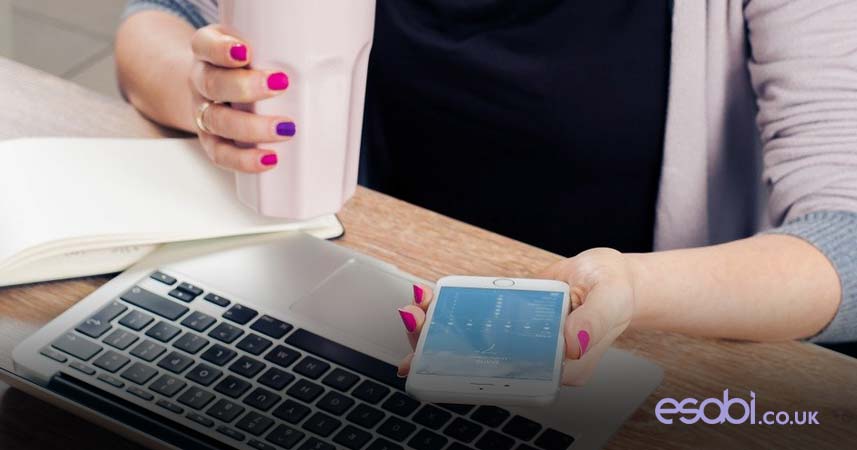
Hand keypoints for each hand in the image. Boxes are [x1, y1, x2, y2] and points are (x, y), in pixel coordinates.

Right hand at [189, 25, 294, 171]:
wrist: (215, 87)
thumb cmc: (244, 65)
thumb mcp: (254, 45)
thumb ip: (273, 47)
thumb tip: (319, 55)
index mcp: (207, 51)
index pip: (205, 45)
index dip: (221, 49)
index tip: (245, 52)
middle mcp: (201, 81)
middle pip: (213, 84)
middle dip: (246, 87)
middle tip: (280, 85)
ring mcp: (203, 112)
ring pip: (217, 121)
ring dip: (252, 127)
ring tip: (284, 129)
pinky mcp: (211, 141)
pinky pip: (221, 153)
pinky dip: (244, 159)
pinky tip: (269, 159)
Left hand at [396, 248, 636, 385]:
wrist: (611, 277)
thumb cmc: (614, 293)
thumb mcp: (609, 302)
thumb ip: (592, 323)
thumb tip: (571, 341)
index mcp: (553, 367)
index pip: (503, 378)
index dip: (463, 373)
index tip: (432, 359)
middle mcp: (531, 357)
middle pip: (476, 361)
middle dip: (437, 345)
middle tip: (413, 321)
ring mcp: (518, 337)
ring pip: (470, 339)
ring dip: (437, 327)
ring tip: (413, 309)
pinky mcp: (510, 316)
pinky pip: (477, 316)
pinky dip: (452, 308)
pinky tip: (431, 299)